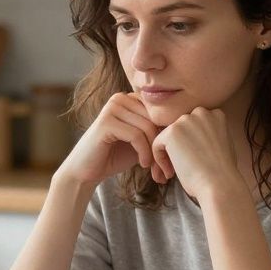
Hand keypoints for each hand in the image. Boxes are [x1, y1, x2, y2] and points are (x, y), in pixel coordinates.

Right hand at [54, 93, 171, 185]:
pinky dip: (144, 152)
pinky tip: (143, 164)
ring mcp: (112, 108)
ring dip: (155, 152)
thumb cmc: (115, 156)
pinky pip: (136, 135)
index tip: (170, 159)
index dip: (168, 135)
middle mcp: (121, 98)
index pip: (159, 112)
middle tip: (166, 168)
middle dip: (163, 145)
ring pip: (147, 127)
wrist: (86, 171)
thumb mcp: (141, 141)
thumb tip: (184, 129)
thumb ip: (157, 131)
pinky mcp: (106, 122)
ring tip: (154, 168)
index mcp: (130, 98)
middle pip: (155, 119)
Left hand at [150, 107, 245, 200]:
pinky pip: (158, 144)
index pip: (193, 126)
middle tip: (180, 168)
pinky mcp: (173, 132)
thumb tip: (192, 139)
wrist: (220, 184)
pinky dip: (160, 160)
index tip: (193, 161)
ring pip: (168, 136)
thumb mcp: (220, 145)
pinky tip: (170, 173)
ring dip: (168, 154)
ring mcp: (186, 120)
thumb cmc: (221, 172)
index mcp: (215, 114)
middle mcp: (201, 112)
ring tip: (174, 173)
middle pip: (180, 129)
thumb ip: (207, 135)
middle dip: (178, 148)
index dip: (190, 144)